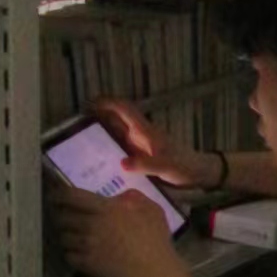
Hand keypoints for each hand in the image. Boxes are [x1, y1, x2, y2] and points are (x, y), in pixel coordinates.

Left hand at [49, 182, 181, 276]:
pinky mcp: (86, 263)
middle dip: (61, 215)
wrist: (152, 269)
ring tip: (71, 236)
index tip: (56, 195)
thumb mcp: (150, 208)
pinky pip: (69, 255)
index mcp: (104, 208)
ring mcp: (86, 245)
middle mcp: (90, 224)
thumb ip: (132, 197)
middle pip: (62, 217)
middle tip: (64, 216)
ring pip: (63, 237)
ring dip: (66, 235)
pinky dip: (71, 253)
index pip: (71, 196)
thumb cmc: (154, 237)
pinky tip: (77, 253)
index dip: (59, 194)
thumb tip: (119, 197)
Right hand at [92, 99, 217, 188]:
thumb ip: (146, 165)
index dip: (108, 103)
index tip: (90, 103)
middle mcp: (140, 135)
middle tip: (77, 124)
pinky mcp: (141, 154)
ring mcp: (140, 144)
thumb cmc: (184, 167)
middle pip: (117, 118)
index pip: (125, 109)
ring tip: (81, 141)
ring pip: (118, 132)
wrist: (199, 173)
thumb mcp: (166, 167)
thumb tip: (122, 163)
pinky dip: (109, 147)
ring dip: (102, 131)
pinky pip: (121, 146)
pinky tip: (99, 159)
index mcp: (145, 132)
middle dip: (98, 116)